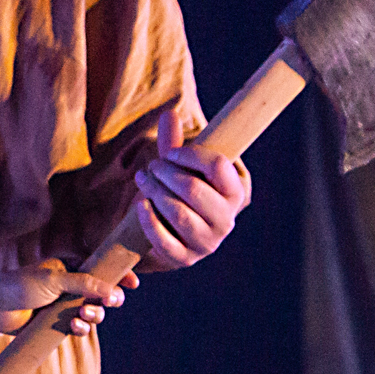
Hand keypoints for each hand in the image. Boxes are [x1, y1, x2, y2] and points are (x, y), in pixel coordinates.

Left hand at [0, 260, 121, 335]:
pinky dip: (80, 329)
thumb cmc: (20, 285)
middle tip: (110, 304)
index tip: (133, 283)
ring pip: (91, 313)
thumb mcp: (55, 280)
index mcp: (69, 266)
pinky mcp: (55, 323)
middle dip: (107, 301)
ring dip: (94, 317)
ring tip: (84, 317)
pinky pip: (78, 328)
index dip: (118, 274)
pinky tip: (74, 327)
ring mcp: (62, 305)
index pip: (100, 268)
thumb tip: (115, 293)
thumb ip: (86, 284)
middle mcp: (68, 285)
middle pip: (100, 294)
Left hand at [131, 110, 249, 267]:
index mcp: (234, 192)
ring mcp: (207, 242)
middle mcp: (226, 220)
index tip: (171, 153)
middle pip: (194, 189)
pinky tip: (140, 204)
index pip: (218, 166)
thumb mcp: (181, 168)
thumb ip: (175, 144)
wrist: (171, 230)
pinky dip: (149, 220)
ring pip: (178, 213)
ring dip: (154, 192)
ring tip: (143, 179)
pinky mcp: (185, 259)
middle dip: (166, 173)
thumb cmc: (181, 192)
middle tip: (152, 167)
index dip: (191, 155)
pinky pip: (165, 241)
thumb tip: (169, 114)